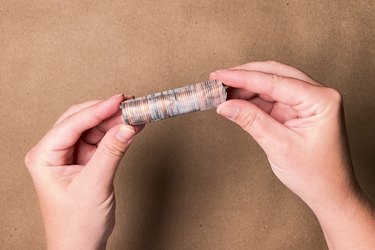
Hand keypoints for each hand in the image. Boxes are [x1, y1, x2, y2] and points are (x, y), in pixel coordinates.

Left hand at [25, 94, 143, 249]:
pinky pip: (103, 141)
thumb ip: (112, 152)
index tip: (119, 101)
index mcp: (44, 156)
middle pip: (81, 121)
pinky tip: (132, 127)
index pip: (72, 124)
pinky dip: (118, 134)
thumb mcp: (94, 185)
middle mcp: (55, 153)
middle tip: (130, 105)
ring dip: (115, 122)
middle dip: (106, 112)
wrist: (82, 247)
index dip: (97, 110)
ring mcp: (71, 156)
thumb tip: (127, 126)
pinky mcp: (86, 161)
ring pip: (94, 129)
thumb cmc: (76, 224)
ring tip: (136, 115)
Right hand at [210, 61, 374, 248]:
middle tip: (217, 80)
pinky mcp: (296, 110)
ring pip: (270, 84)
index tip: (219, 75)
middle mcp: (316, 94)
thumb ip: (251, 120)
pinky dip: (251, 99)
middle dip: (244, 76)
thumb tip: (225, 105)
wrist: (329, 193)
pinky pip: (270, 98)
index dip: (243, 77)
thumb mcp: (279, 147)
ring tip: (221, 92)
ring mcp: (306, 101)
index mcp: (321, 100)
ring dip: (245, 87)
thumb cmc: (315, 174)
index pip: (275, 81)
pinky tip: (235, 100)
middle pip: (274, 75)